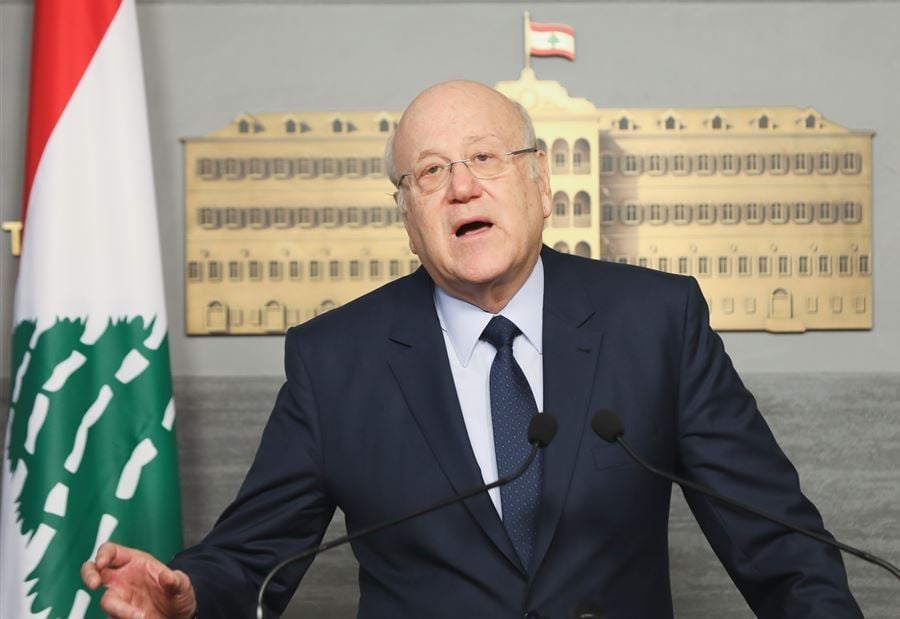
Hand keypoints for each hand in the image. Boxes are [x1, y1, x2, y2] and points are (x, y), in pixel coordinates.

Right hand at [81, 542, 196, 618]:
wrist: (179, 616)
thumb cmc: (177, 594)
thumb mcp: (182, 585)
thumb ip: (175, 580)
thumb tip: (167, 576)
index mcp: (133, 562)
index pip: (111, 551)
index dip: (103, 554)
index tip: (102, 563)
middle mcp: (121, 579)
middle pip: (95, 572)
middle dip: (89, 575)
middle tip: (94, 584)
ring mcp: (120, 598)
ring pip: (107, 601)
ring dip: (120, 610)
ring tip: (140, 616)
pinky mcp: (120, 616)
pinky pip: (114, 618)